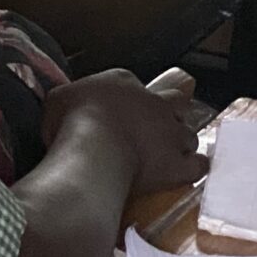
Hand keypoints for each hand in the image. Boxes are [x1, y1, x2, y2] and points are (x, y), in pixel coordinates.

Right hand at [42, 68, 204, 192]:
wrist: (94, 150)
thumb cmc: (71, 122)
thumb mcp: (58, 100)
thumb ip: (69, 99)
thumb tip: (68, 106)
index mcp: (124, 82)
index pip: (137, 86)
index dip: (132, 101)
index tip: (121, 114)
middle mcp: (155, 103)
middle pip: (175, 104)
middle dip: (170, 115)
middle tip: (154, 131)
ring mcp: (171, 134)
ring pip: (189, 135)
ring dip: (181, 144)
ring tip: (168, 157)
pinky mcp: (178, 164)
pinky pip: (198, 165)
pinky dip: (193, 168)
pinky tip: (184, 174)